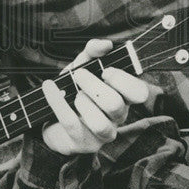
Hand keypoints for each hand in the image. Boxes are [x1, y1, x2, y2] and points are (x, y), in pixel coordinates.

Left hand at [41, 38, 149, 154]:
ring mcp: (102, 134)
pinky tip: (49, 88)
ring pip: (99, 123)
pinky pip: (72, 124)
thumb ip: (92, 53)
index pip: (139, 93)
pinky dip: (58, 102)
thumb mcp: (81, 67)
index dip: (124, 81)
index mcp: (123, 97)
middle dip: (93, 86)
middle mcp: (118, 118)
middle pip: (115, 105)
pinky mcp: (84, 145)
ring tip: (73, 94)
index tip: (106, 71)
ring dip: (82, 102)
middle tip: (79, 75)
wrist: (51, 119)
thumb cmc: (73, 91)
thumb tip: (105, 44)